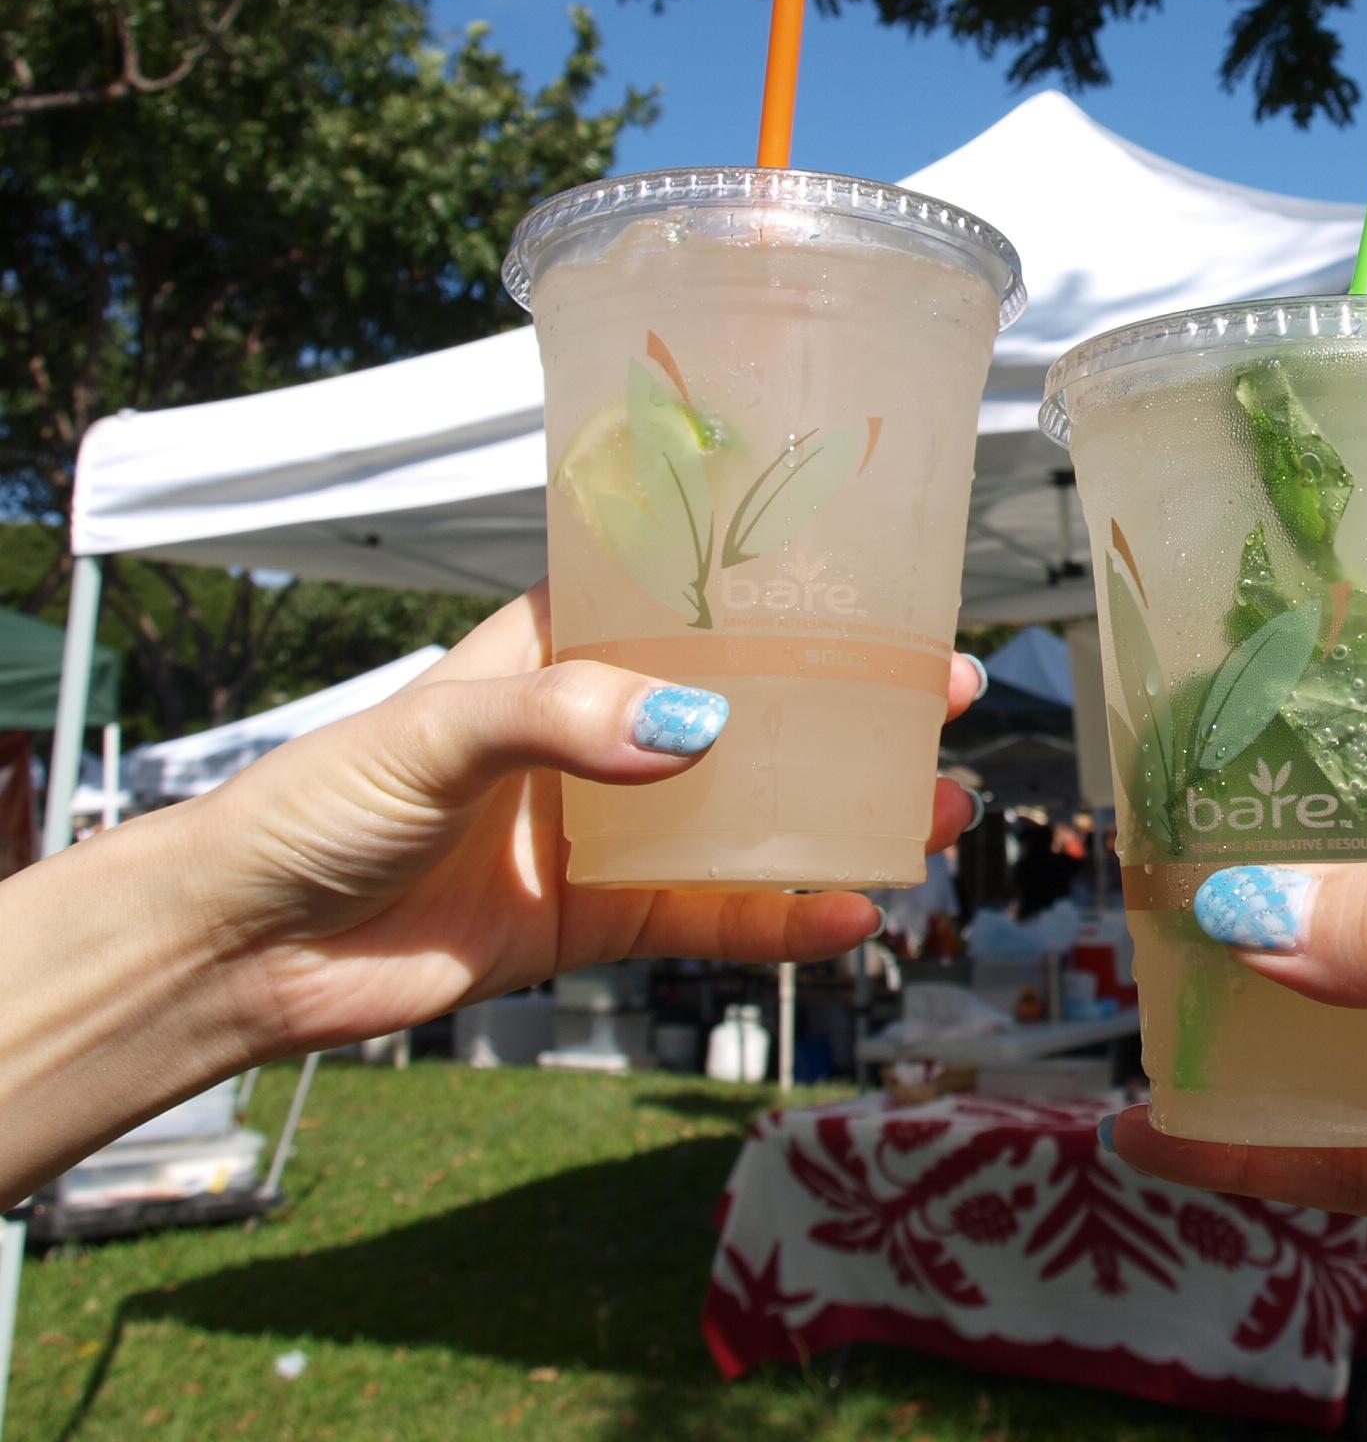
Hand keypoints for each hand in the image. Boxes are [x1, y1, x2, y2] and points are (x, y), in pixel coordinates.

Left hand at [173, 584, 983, 1059]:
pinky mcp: (593, 919)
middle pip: (749, 711)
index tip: (883, 599)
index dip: (789, 600)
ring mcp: (603, 827)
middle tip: (943, 709)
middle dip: (847, 712)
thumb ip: (565, 721)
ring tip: (935, 815)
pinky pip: (707, 915)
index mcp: (559, 651)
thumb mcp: (434, 736)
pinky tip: (847, 916)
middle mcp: (595, 730)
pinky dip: (776, 918)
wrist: (239, 951)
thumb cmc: (314, 805)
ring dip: (839, 818)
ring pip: (748, 816)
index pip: (692, 604)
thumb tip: (698, 731)